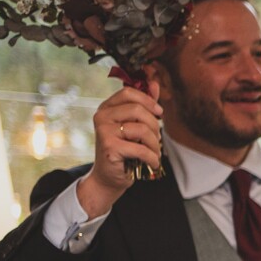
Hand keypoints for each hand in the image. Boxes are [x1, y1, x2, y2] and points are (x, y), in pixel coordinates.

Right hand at [76, 78, 163, 217]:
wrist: (110, 177)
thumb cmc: (125, 150)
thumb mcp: (135, 125)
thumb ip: (144, 105)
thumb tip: (154, 83)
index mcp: (107, 108)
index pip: (128, 92)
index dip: (148, 100)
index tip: (159, 113)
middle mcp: (101, 116)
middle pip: (138, 110)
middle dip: (155, 126)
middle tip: (157, 139)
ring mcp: (103, 131)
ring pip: (142, 129)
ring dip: (155, 144)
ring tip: (154, 153)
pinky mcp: (109, 147)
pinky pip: (141, 149)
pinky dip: (152, 158)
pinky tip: (152, 163)